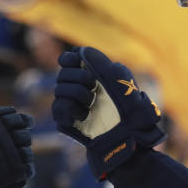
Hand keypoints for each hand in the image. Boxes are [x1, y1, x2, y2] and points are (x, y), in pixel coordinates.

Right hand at [52, 47, 163, 176]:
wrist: (127, 136)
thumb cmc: (129, 109)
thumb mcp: (120, 79)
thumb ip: (100, 62)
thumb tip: (81, 51)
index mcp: (92, 76)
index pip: (68, 59)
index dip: (69, 58)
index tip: (76, 60)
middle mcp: (79, 88)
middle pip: (62, 73)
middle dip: (78, 77)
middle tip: (93, 87)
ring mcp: (72, 104)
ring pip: (59, 89)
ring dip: (77, 94)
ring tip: (91, 106)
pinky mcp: (66, 120)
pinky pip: (58, 107)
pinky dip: (69, 108)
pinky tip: (83, 116)